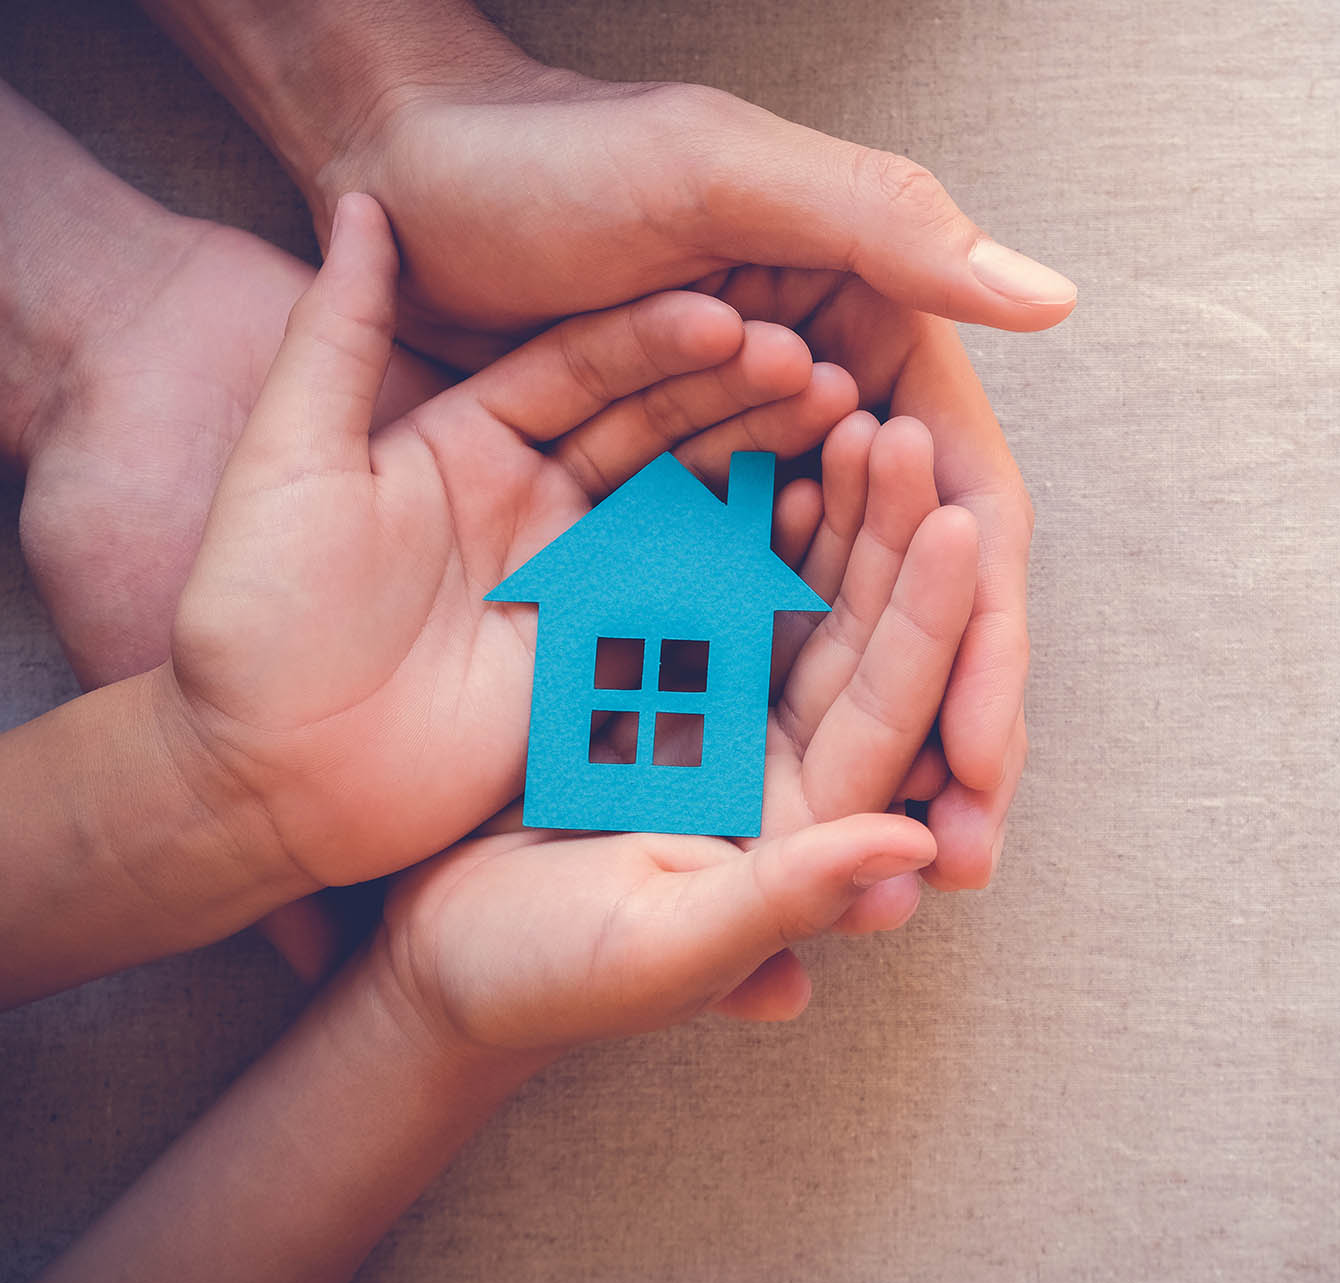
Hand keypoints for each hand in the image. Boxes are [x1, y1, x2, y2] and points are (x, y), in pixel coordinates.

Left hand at [163, 193, 855, 896]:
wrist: (262, 779)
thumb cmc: (252, 617)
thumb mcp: (288, 461)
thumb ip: (335, 334)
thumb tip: (362, 199)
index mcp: (473, 438)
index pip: (584, 367)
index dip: (656, 340)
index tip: (728, 313)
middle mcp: (539, 498)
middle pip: (655, 429)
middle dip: (734, 396)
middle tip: (815, 369)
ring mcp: (578, 578)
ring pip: (687, 505)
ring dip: (758, 466)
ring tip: (839, 430)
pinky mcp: (602, 655)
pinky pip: (688, 600)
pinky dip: (750, 564)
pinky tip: (811, 526)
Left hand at [303, 49, 1047, 890]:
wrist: (401, 173)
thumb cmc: (554, 155)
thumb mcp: (717, 172)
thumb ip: (885, 230)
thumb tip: (1054, 303)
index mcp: (874, 341)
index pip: (968, 510)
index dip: (991, 638)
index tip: (988, 760)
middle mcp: (824, 422)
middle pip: (916, 595)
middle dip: (953, 727)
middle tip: (969, 854)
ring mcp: (741, 478)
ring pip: (837, 633)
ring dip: (881, 749)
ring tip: (900, 874)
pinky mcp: (655, 518)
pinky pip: (733, 627)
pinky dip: (769, 714)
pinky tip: (787, 811)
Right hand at [379, 416, 976, 1051]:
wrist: (428, 961)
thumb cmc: (541, 979)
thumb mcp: (660, 946)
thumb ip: (782, 899)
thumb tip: (912, 852)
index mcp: (804, 821)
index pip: (886, 710)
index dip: (924, 622)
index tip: (954, 525)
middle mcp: (778, 755)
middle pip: (852, 630)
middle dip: (882, 533)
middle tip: (902, 430)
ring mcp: (715, 703)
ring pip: (788, 587)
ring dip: (818, 502)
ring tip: (843, 403)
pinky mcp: (646, 667)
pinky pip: (702, 575)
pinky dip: (726, 508)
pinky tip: (748, 430)